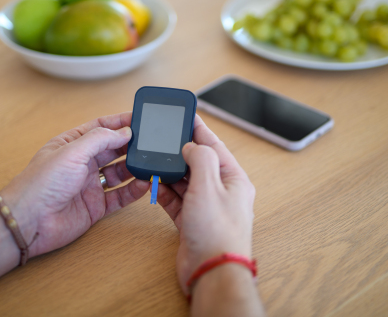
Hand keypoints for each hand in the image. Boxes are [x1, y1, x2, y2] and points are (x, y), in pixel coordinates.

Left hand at [2, 112, 149, 257]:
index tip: (140, 118)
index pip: (100, 128)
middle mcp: (81, 163)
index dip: (120, 122)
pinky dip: (133, 190)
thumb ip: (100, 139)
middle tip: (151, 141)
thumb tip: (124, 131)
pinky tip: (144, 183)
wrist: (29, 221)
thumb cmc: (41, 183)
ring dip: (134, 168)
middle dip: (131, 145)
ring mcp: (89, 185)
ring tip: (151, 163)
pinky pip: (119, 196)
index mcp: (71, 145)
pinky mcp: (95, 206)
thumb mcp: (72, 151)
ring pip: (119, 173)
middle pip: (112, 150)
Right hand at [155, 115, 255, 293]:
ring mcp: (207, 206)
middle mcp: (222, 191)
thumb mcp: (208, 185)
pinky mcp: (192, 220)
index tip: (187, 115)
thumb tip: (191, 146)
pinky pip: (177, 199)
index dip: (199, 129)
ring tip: (155, 160)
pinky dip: (165, 191)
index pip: (215, 145)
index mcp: (233, 179)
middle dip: (181, 151)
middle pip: (199, 162)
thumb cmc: (217, 232)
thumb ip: (199, 158)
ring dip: (171, 172)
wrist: (211, 272)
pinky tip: (155, 184)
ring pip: (186, 180)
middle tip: (165, 138)